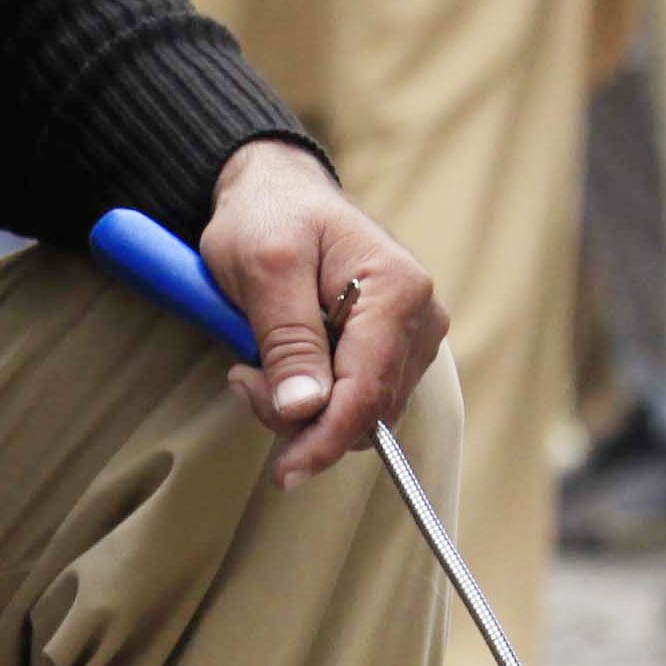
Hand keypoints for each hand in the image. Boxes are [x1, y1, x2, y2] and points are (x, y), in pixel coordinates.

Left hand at [200, 138, 444, 485]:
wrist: (277, 192)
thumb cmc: (269, 217)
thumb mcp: (264, 268)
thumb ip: (288, 338)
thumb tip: (307, 410)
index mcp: (398, 290)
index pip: (369, 391)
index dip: (326, 439)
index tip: (285, 472)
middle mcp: (420, 316)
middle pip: (367, 410)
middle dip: (302, 415)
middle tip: (245, 378)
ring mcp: (410, 335)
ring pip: (361, 413)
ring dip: (302, 407)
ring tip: (255, 364)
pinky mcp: (391, 347)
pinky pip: (355, 398)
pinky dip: (312, 397)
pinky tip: (279, 366)